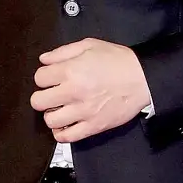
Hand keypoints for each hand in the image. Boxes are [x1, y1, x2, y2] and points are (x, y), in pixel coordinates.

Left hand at [31, 38, 150, 142]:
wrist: (143, 78)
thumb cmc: (118, 60)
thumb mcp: (91, 45)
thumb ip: (63, 51)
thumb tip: (44, 60)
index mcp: (71, 70)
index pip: (39, 78)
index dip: (45, 76)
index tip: (53, 77)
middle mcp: (74, 92)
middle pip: (38, 101)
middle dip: (44, 96)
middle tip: (55, 94)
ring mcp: (83, 112)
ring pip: (50, 120)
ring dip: (53, 114)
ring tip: (62, 109)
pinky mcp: (93, 126)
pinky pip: (67, 137)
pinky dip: (62, 132)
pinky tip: (67, 123)